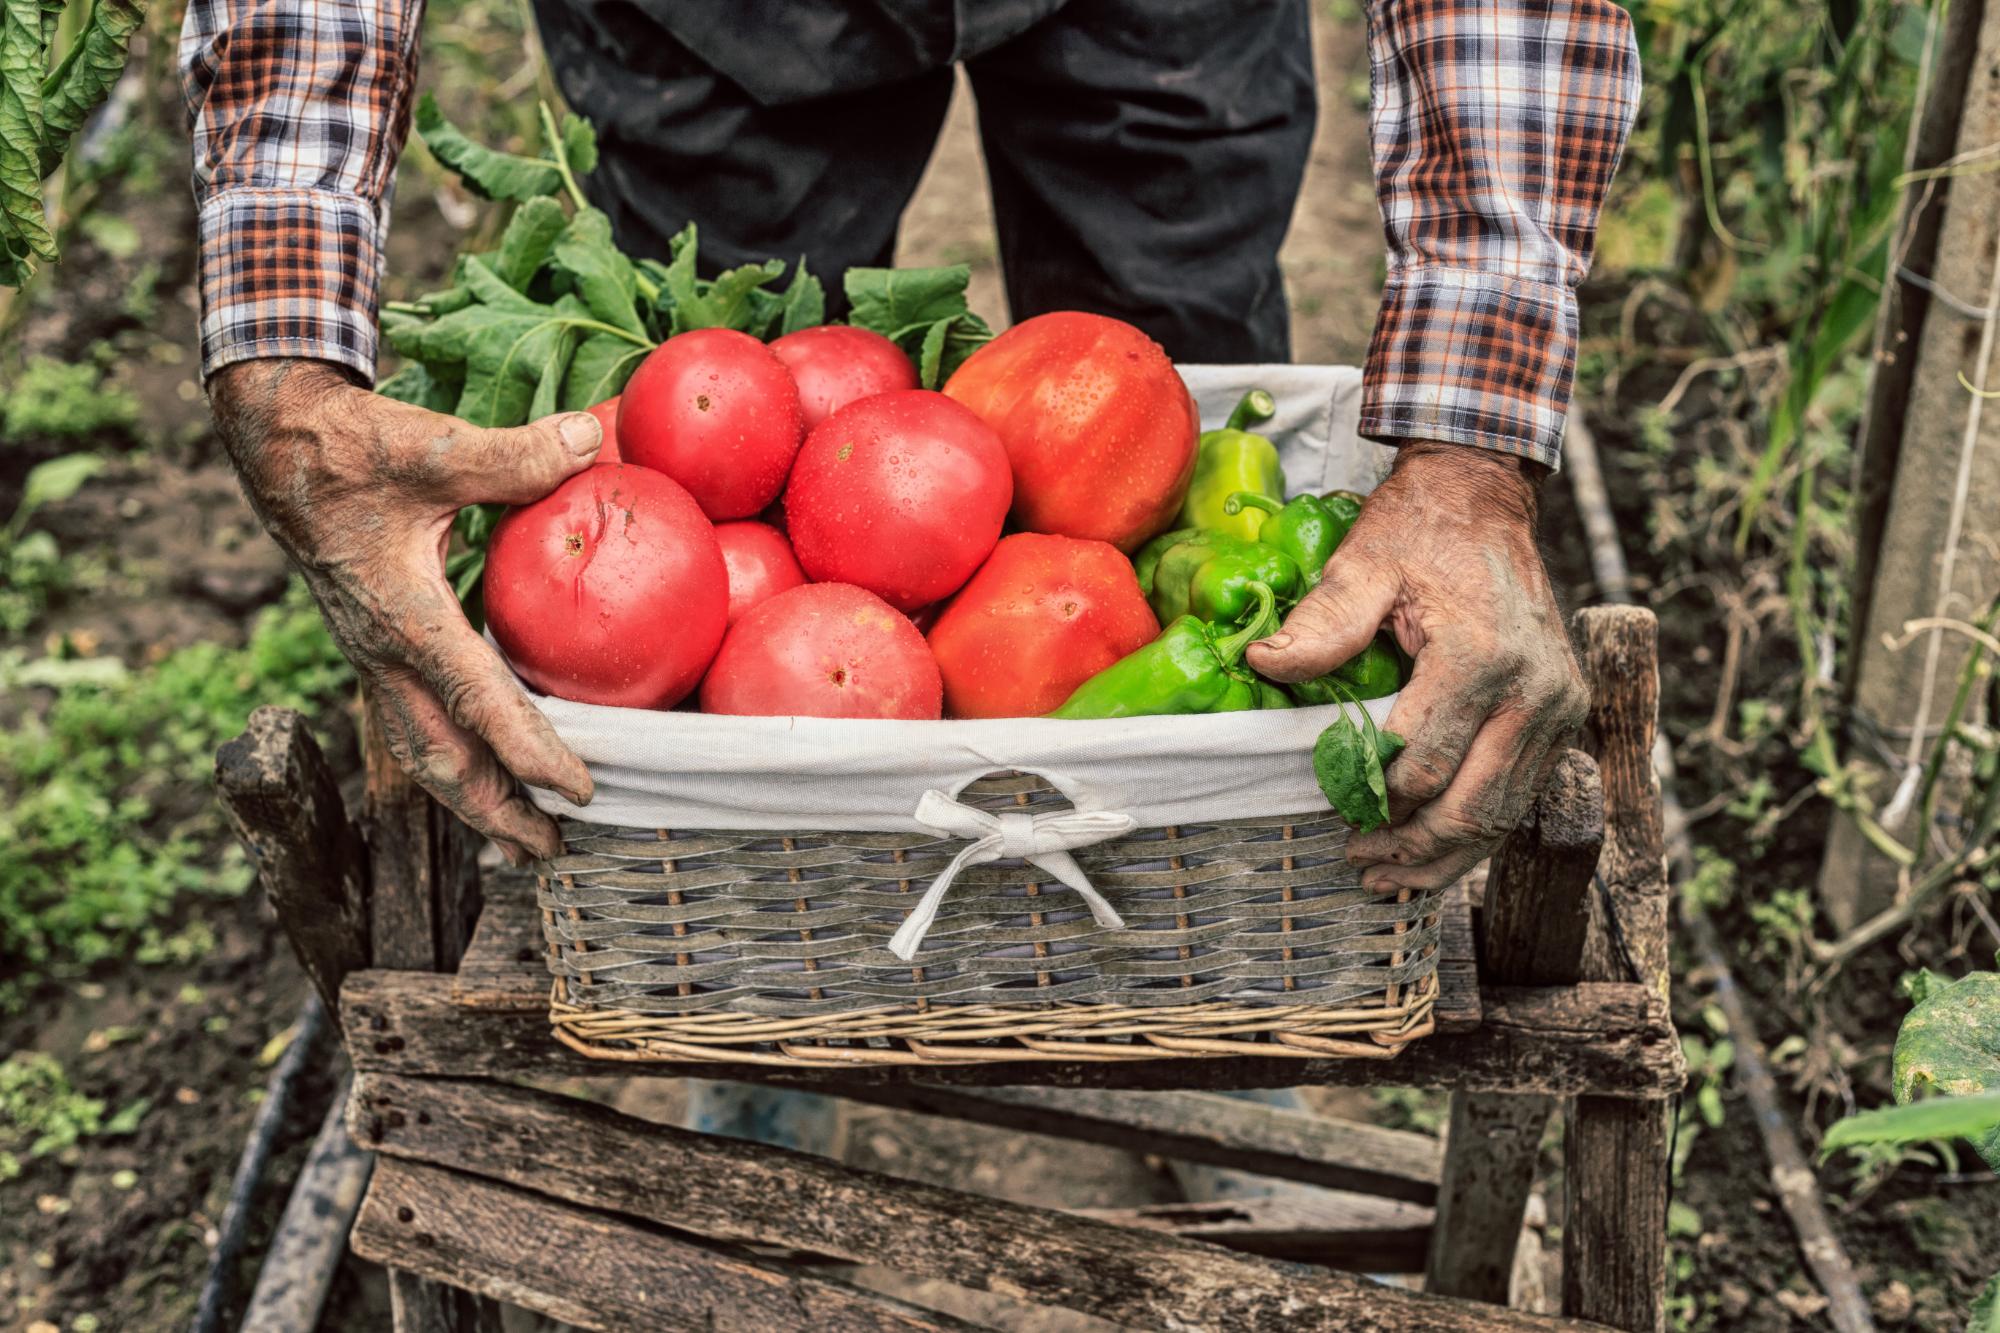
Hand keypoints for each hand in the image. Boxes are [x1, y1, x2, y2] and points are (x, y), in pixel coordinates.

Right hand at [209, 359, 603, 861]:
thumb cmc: (351, 448)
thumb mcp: (431, 445)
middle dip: (496, 812)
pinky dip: (454, 761)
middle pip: (440, 760)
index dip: (528, 753)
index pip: (475, 704)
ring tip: (526, 841)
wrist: (277, 445)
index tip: (578, 791)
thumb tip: (593, 441)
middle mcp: (384, 651)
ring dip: (473, 800)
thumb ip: (514, 454)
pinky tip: (488, 773)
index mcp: (403, 616)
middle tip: (554, 852)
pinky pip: (416, 724)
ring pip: (422, 752)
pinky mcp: (376, 645)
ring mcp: (374, 655)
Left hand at [1246, 441, 1587, 891]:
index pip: (1421, 762)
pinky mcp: (1564, 716)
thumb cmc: (1418, 532)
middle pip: (1470, 804)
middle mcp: (1533, 691)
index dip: (1372, 797)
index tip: (1331, 809)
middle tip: (1358, 862)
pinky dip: (1479, 832)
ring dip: (1446, 856)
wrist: (1484, 499)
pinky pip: (1521, 794)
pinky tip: (1437, 854)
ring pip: (1503, 813)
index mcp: (1481, 656)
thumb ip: (1322, 623)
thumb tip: (1263, 666)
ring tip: (1391, 878)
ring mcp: (1557, 707)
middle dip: (1410, 847)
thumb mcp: (1363, 564)